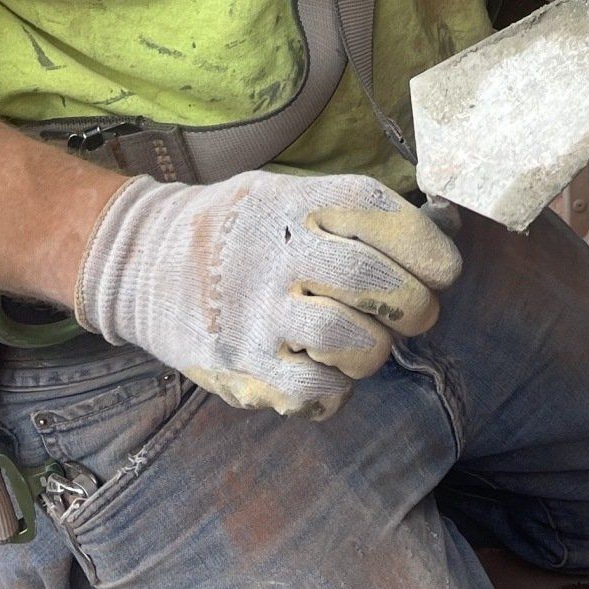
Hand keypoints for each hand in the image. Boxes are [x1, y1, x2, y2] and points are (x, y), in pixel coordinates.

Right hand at [74, 169, 462, 420]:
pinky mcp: (242, 369)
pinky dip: (335, 387)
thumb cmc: (241, 234)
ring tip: (362, 343)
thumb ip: (354, 214)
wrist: (141, 265)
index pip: (378, 212)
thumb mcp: (286, 196)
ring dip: (375, 351)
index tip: (444, 268)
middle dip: (415, 306)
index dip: (425, 243)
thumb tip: (448, 232)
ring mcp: (255, 315)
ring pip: (355, 345)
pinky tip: (320, 368)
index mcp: (291, 203)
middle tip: (414, 312)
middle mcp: (273, 254)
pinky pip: (319, 392)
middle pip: (377, 285)